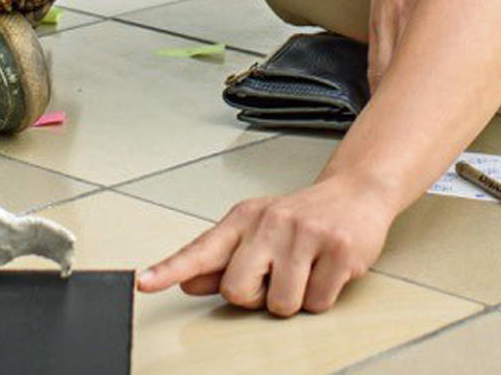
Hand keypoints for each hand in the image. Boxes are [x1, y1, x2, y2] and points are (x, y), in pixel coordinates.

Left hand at [136, 174, 397, 315]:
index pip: (201, 249)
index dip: (170, 270)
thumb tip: (187, 281)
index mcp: (243, 219)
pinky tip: (326, 271)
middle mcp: (270, 222)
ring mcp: (305, 234)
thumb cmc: (301, 218)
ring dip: (295, 299)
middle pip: (238, 292)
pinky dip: (322, 297)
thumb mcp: (255, 232)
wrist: (355, 194)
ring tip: (305, 271)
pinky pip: (317, 303)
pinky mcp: (338, 250)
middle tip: (277, 275)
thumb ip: (221, 260)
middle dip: (258, 296)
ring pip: (281, 305)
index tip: (144, 283)